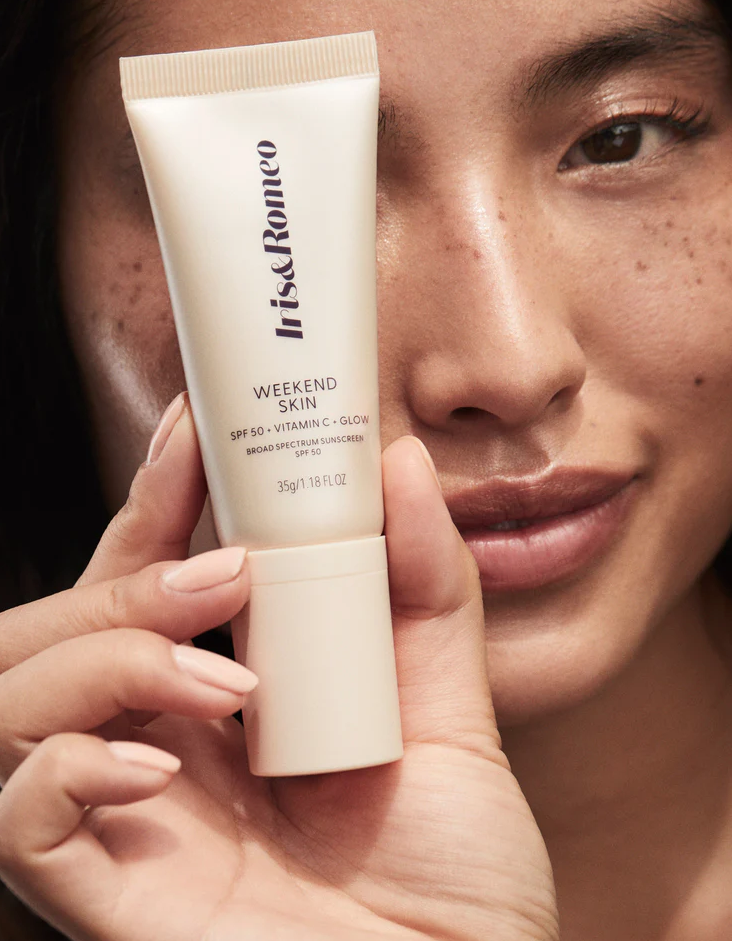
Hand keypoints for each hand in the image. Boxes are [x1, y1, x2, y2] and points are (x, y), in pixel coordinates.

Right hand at [0, 395, 557, 940]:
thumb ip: (423, 588)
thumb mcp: (447, 711)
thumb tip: (401, 462)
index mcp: (224, 700)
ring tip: (220, 675)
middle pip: (64, 625)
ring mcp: (128, 820)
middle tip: (223, 567)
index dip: (158, 500)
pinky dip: (62, 766)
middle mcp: (160, 747)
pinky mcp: (109, 895)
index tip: (194, 428)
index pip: (150, 577)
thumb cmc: (453, 875)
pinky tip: (152, 765)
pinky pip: (18, 816)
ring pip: (16, 699)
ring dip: (103, 657)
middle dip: (129, 577)